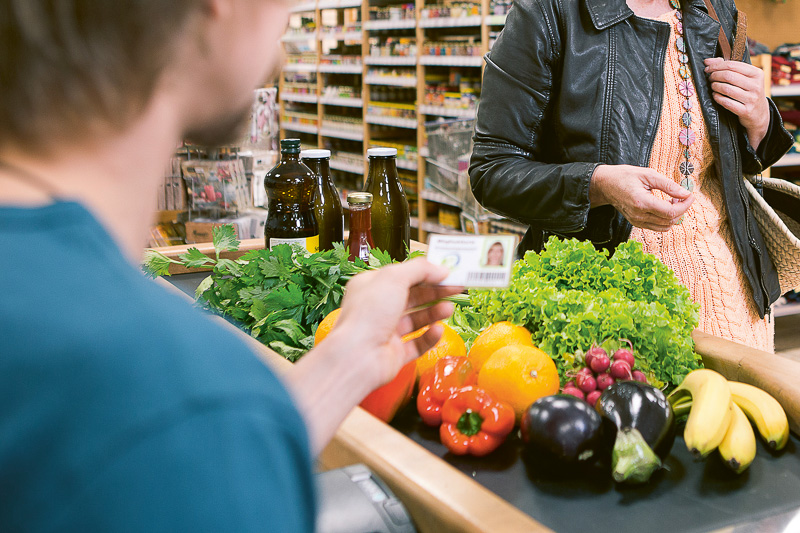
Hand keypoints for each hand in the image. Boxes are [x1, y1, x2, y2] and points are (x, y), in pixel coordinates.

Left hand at [331, 258, 461, 385]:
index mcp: (371, 287)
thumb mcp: (394, 278)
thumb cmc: (368, 313)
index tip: (447, 272)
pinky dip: (429, 337)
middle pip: (412, 297)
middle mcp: (377, 308)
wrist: (357, 356)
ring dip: (434, 313)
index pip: (402, 276)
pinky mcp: (395, 353)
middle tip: (457, 288)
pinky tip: (438, 330)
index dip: (425, 273)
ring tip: (449, 309)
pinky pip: (417, 344)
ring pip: (416, 320)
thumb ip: (420, 269)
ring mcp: (386, 332)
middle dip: (435, 292)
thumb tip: (441, 269)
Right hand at [589, 164, 693, 231]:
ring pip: (665, 226)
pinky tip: (665, 206)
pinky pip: (657, 227)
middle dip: (681, 209)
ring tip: (673, 201)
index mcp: (641, 202)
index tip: (690, 195)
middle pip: (670, 220)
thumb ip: (668, 185)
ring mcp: (636, 221)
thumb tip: (685, 193)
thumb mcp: (648, 174)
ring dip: (674, 216)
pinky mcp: (636, 223)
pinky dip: (665, 219)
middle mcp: (638, 215)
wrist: (606, 184)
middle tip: (682, 195)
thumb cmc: (625, 176)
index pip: (670, 212)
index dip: (685, 205)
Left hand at [704, 58, 769, 148]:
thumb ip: (728, 67)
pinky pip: (726, 102)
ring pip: (726, 89)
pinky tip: (715, 95)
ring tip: (713, 86)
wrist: (759, 113)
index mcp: (757, 73)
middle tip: (710, 78)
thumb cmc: (748, 91)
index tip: (708, 68)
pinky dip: (717, 98)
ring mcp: (752, 99)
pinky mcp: (746, 111)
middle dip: (715, 76)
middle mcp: (756, 85)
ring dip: (715, 86)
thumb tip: (708, 61)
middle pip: (728, 76)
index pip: (733, 65)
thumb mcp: (745, 78)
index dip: (717, 66)